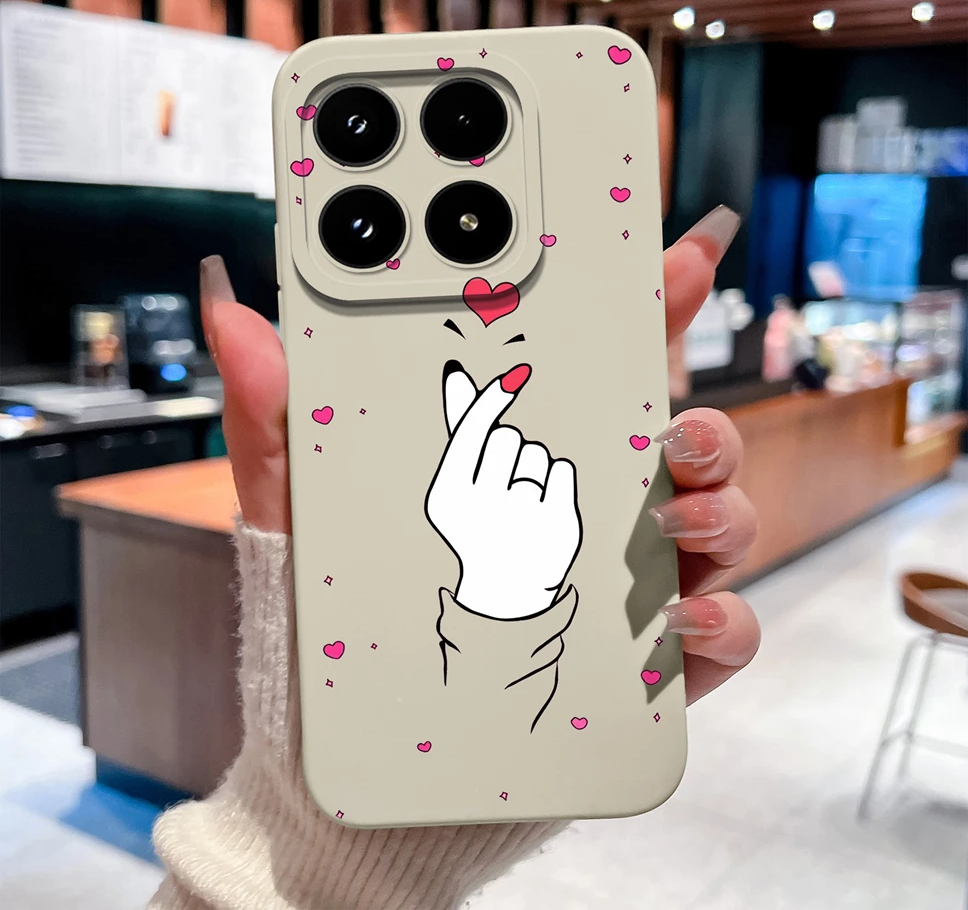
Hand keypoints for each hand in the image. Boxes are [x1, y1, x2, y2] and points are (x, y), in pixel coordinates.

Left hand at [201, 203, 758, 704]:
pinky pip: (717, 633)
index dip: (649, 307)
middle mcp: (589, 510)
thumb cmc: (339, 615)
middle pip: (684, 441)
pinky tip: (685, 620)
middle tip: (675, 431)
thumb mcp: (301, 504)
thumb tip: (229, 308)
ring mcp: (625, 584)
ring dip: (719, 510)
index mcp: (525, 459)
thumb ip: (275, 408)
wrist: (363, 753)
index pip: (601, 369)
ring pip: (716, 522)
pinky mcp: (646, 664)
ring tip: (671, 524)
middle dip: (704, 423)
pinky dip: (723, 620)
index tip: (682, 255)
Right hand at [426, 361, 580, 619]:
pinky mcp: (557, 523)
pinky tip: (544, 506)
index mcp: (450, 495)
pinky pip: (561, 469)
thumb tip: (456, 373)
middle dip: (509, 451)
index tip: (513, 378)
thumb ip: (460, 428)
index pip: (473, 430)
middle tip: (503, 485)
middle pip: (508, 438)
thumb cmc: (479, 522)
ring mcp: (523, 516)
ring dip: (532, 468)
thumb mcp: (458, 482)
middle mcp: (483, 506)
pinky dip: (555, 481)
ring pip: (537, 453)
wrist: (507, 587)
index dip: (491, 400)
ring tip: (523, 501)